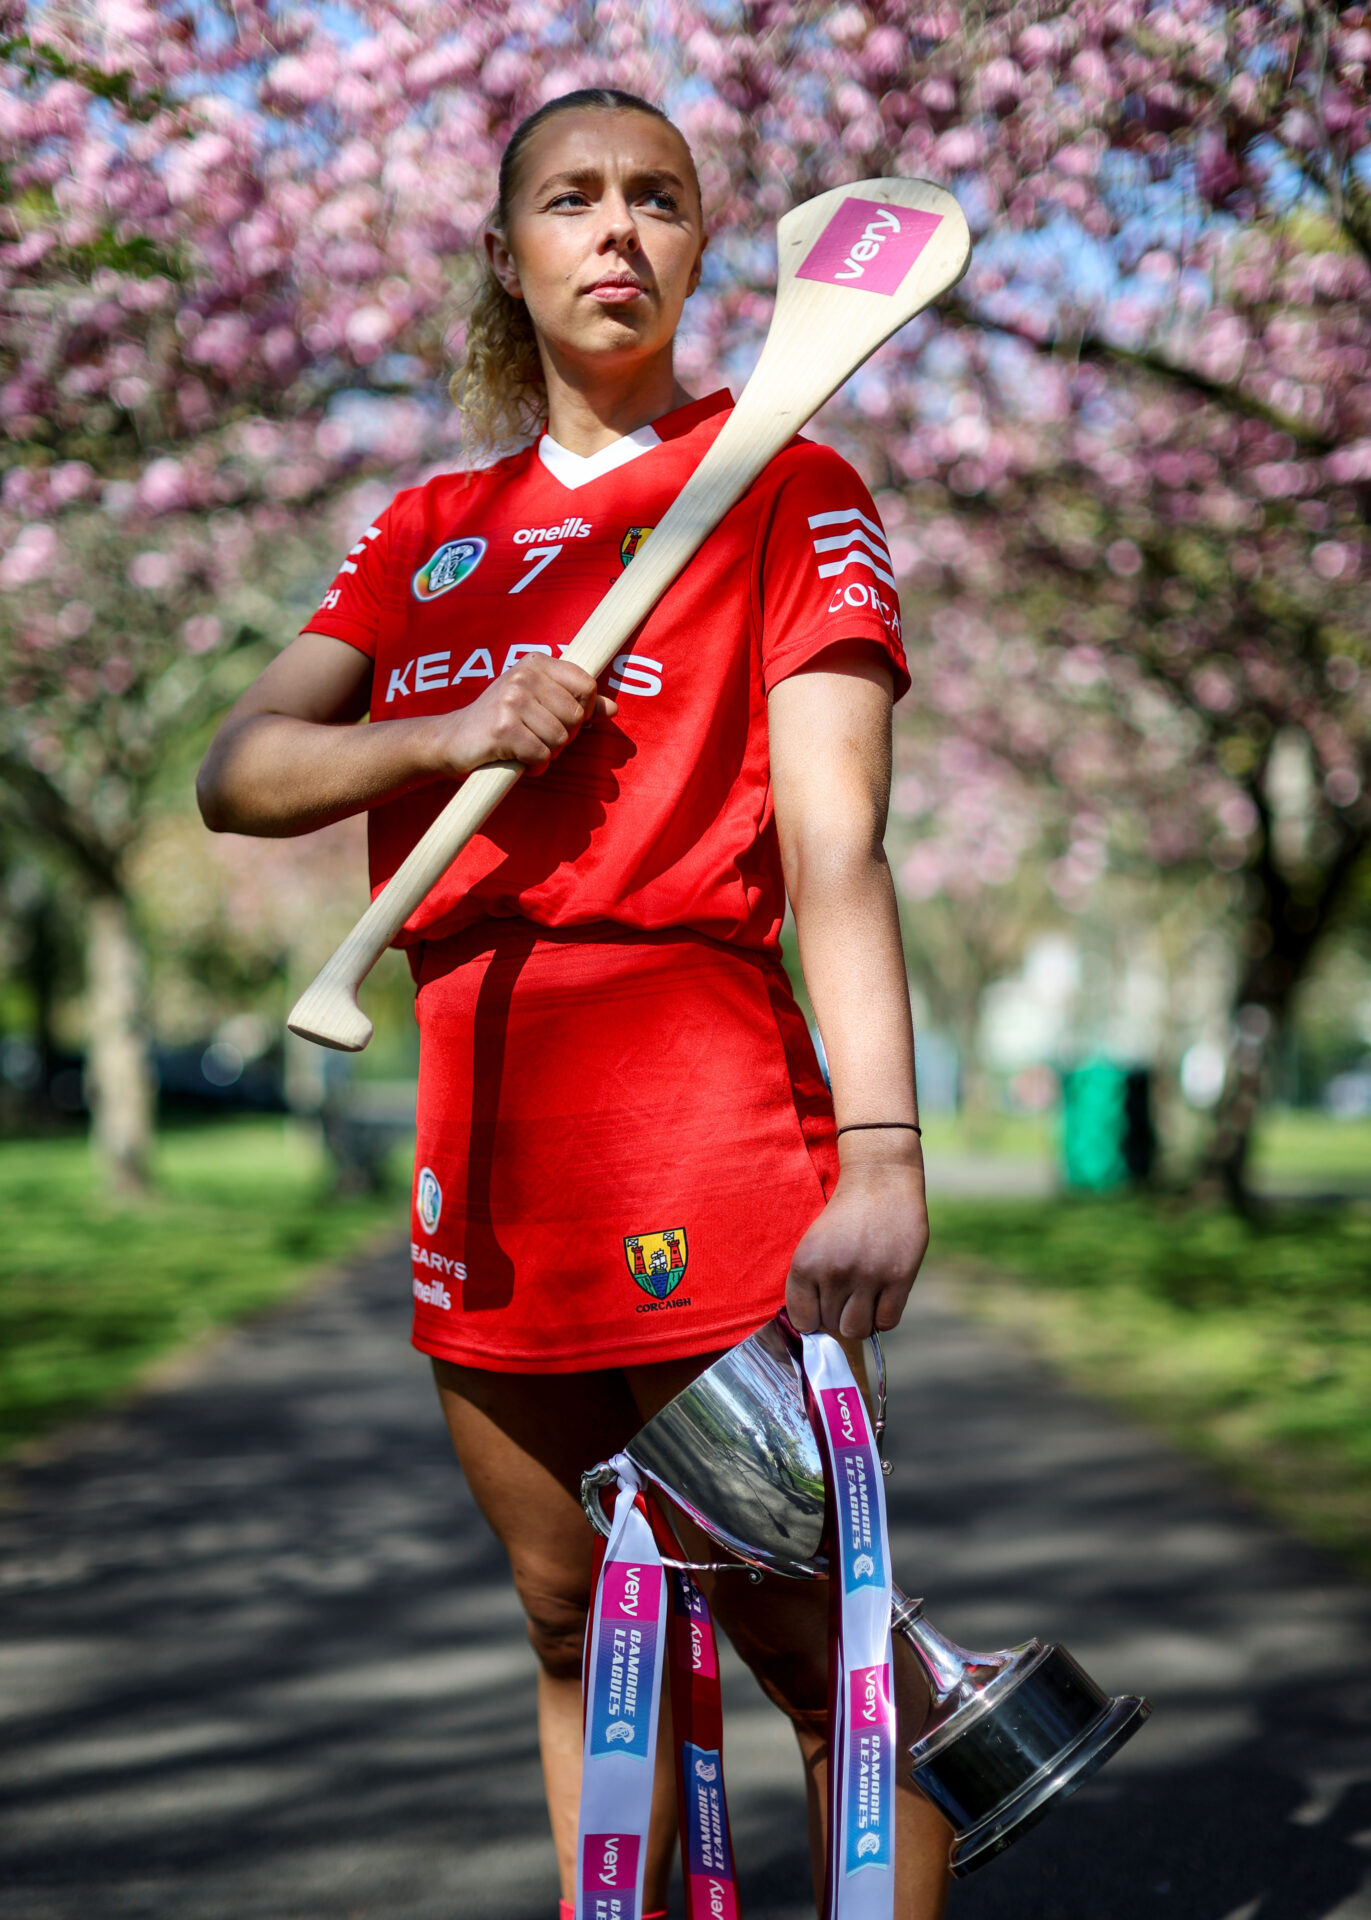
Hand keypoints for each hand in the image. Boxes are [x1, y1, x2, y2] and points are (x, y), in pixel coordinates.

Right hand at [425, 655, 616, 775]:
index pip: (587, 685)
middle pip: (575, 716)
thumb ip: (576, 702)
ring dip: (547, 753)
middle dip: (563, 736)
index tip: (564, 719)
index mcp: (535, 663)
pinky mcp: (503, 729)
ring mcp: (511, 701)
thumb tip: (614, 709)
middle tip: (538, 736)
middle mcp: (523, 676)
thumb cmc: (499, 721)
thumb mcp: (538, 702)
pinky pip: (541, 755)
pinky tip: (517, 758)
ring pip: (560, 739)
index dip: (583, 710)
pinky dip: (534, 765)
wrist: (451, 740)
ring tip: (525, 747)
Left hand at [784, 1145, 928, 1339]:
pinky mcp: (898, 1277)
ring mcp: (867, 1276)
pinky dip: (883, 1318)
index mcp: (806, 1263)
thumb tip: (815, 1328)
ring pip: (857, 1329)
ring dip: (860, 1321)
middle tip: (847, 1297)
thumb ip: (811, 1282)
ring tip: (864, 1302)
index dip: (813, 1319)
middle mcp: (834, 1272)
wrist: (880, 1180)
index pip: (803, 1320)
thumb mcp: (813, 1243)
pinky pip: (886, 1322)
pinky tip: (882, 1300)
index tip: (822, 1310)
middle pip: (831, 1325)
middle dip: (837, 1316)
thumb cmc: (845, 1215)